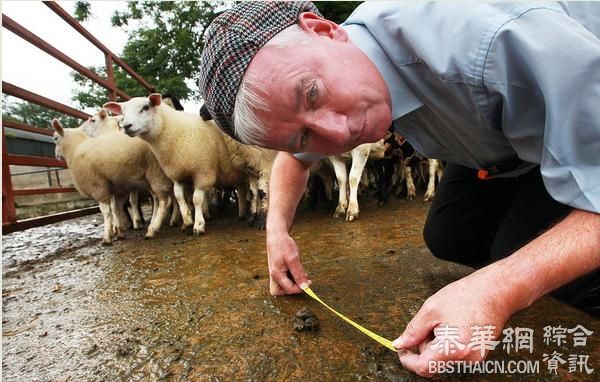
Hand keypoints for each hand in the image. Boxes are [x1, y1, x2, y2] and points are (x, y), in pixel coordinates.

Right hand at [266, 230, 310, 295]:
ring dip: (293, 281)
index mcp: (276, 274)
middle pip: (281, 292)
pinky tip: (296, 266)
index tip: (309, 283)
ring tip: (299, 269)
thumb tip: (304, 287)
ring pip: (284, 285)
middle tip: (302, 280)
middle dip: (292, 288)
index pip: (289, 289)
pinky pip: (285, 277)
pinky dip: (292, 275)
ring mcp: (275, 272)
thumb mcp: (293, 259)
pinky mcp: (278, 269)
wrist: (277, 235)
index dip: (300, 288)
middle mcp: (274, 275)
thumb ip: (298, 274)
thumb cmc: (283, 245)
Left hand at [392, 266, 519, 377]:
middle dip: (424, 346)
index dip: (408, 359)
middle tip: (429, 324)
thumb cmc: (466, 297)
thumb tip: (400, 344)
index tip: (402, 349)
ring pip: (442, 359)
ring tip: (444, 323)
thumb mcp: (431, 310)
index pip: (423, 367)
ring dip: (436, 345)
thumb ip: (413, 331)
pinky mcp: (478, 354)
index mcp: (453, 349)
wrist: (495, 291)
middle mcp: (466, 359)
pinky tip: (453, 326)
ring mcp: (474, 358)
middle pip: (432, 363)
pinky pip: (454, 354)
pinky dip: (447, 344)